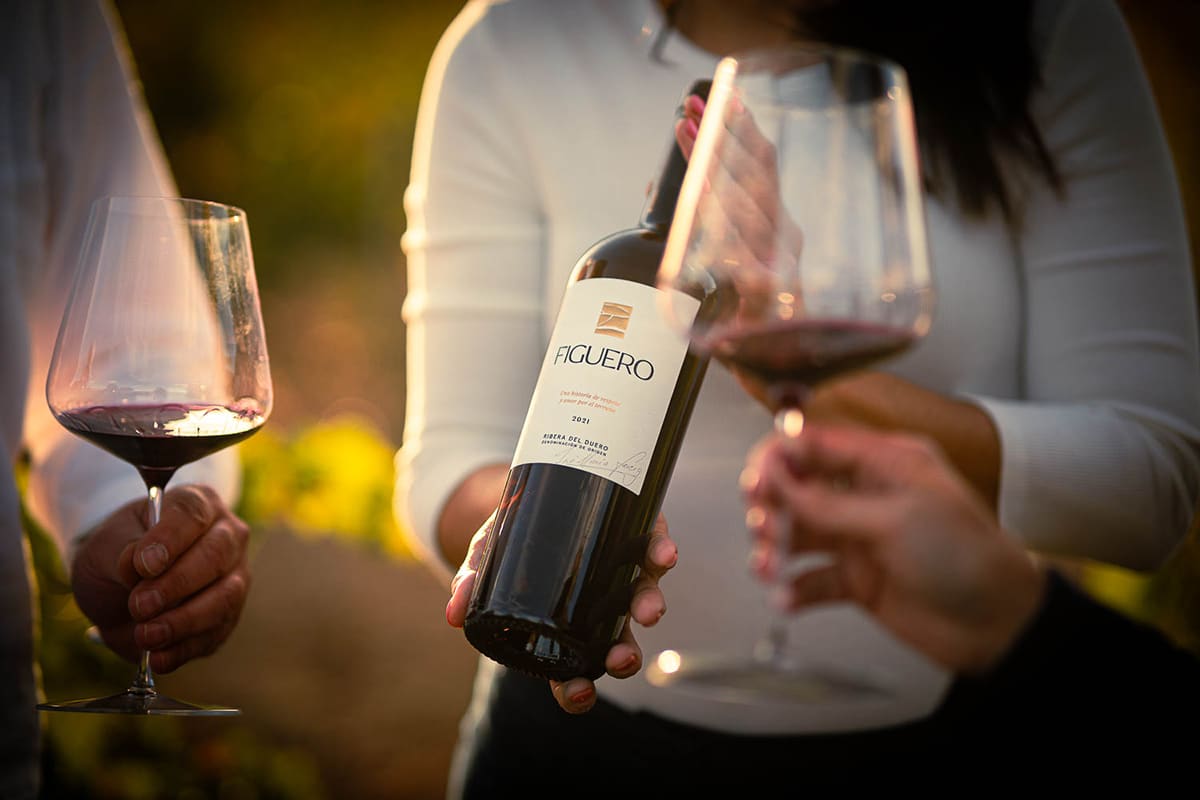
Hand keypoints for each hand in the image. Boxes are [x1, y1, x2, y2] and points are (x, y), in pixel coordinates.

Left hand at [70, 484, 251, 673]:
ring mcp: (233, 577)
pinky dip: (185, 649)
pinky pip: (215, 634)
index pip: (193, 514)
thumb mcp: (106, 544)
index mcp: (197, 505)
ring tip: (145, 635)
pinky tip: (157, 657)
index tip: (143, 565)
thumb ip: (122, 551)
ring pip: (225, 598)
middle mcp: (226, 536)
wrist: (118, 588)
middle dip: (176, 585)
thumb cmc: (117, 553)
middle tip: (139, 605)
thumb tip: (140, 565)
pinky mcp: (227, 616)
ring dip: (183, 621)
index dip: (170, 539)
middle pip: (216, 556)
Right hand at [446, 513, 677, 713]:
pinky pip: (656, 549)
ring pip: (645, 600)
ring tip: (648, 612)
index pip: (574, 671)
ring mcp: (625, 574)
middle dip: (622, 657)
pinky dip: (662, 553)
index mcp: (565, 626)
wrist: (538, 485)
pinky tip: (663, 555)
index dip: (578, 689)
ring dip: (649, 607)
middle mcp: (602, 606)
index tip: (581, 692)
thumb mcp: (487, 556)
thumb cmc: (513, 536)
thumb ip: (472, 583)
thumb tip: (452, 614)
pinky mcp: (640, 537)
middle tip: (619, 661)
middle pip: (617, 645)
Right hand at [740, 425, 1044, 673]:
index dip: (779, 458)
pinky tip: (787, 600)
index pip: (817, 445)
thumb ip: (828, 504)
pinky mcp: (856, 580)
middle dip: (772, 506)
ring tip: (769, 569)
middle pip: (798, 488)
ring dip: (774, 550)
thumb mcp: (895, 519)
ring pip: (797, 534)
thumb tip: (776, 478)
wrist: (998, 626)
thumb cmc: (967, 558)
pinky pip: (810, 578)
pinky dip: (792, 589)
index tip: (754, 480)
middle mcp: (867, 495)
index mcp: (885, 463)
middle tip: (761, 527)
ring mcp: (859, 538)